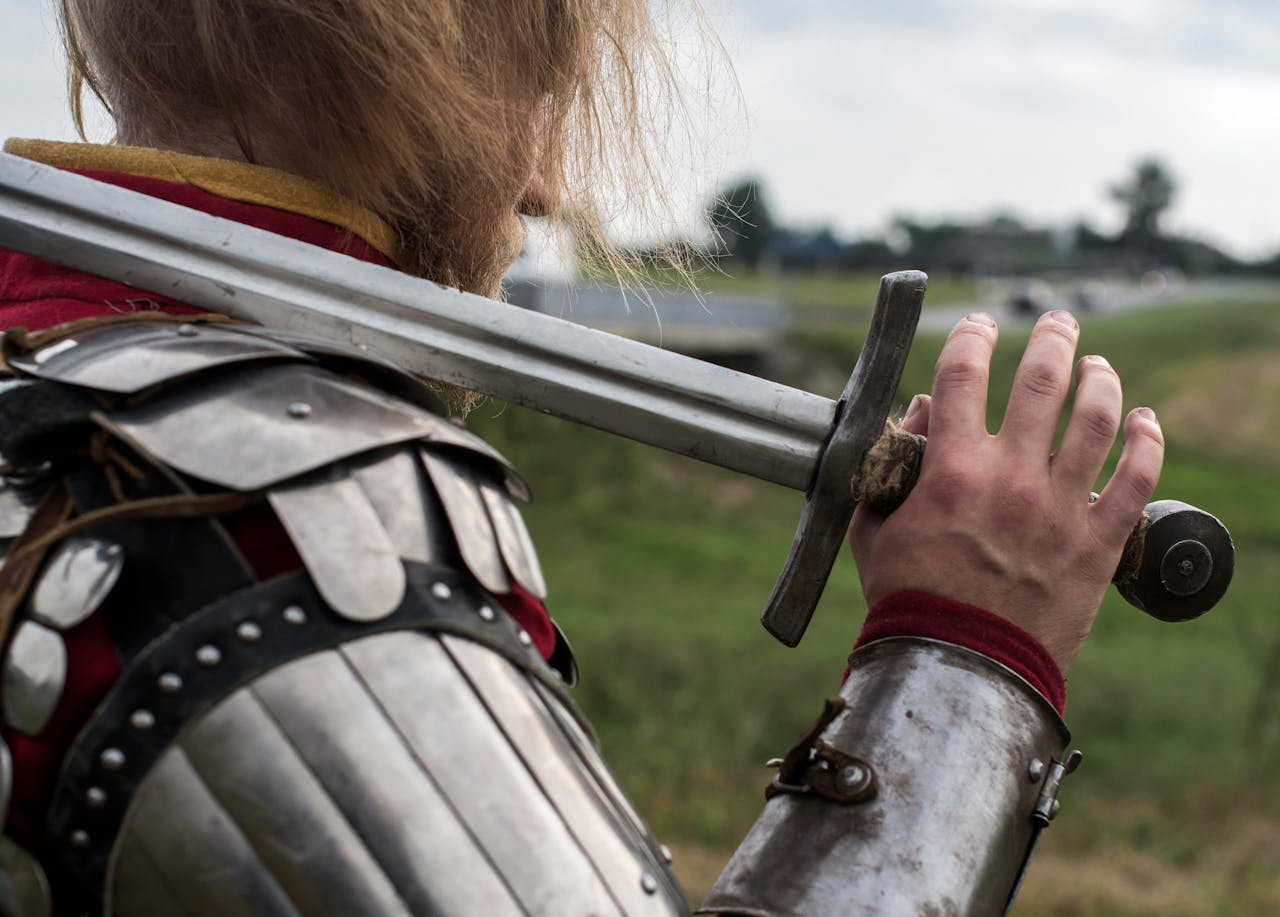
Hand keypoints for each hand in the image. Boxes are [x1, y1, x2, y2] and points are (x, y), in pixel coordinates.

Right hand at [849, 310, 1164, 672]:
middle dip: (1053, 338)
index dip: (971, 337)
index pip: (963, 375)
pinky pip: (1139, 479)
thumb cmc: (910, 600)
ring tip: (1098, 366)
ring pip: (1097, 419)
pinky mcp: (1099, 543)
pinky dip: (1148, 441)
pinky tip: (1146, 420)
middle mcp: (1013, 478)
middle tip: (1058, 323)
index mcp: (953, 471)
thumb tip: (919, 417)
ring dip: (1101, 380)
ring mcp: (1062, 509)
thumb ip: (890, 469)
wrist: (961, 668)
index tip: (978, 326)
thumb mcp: (876, 530)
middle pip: (1043, 381)